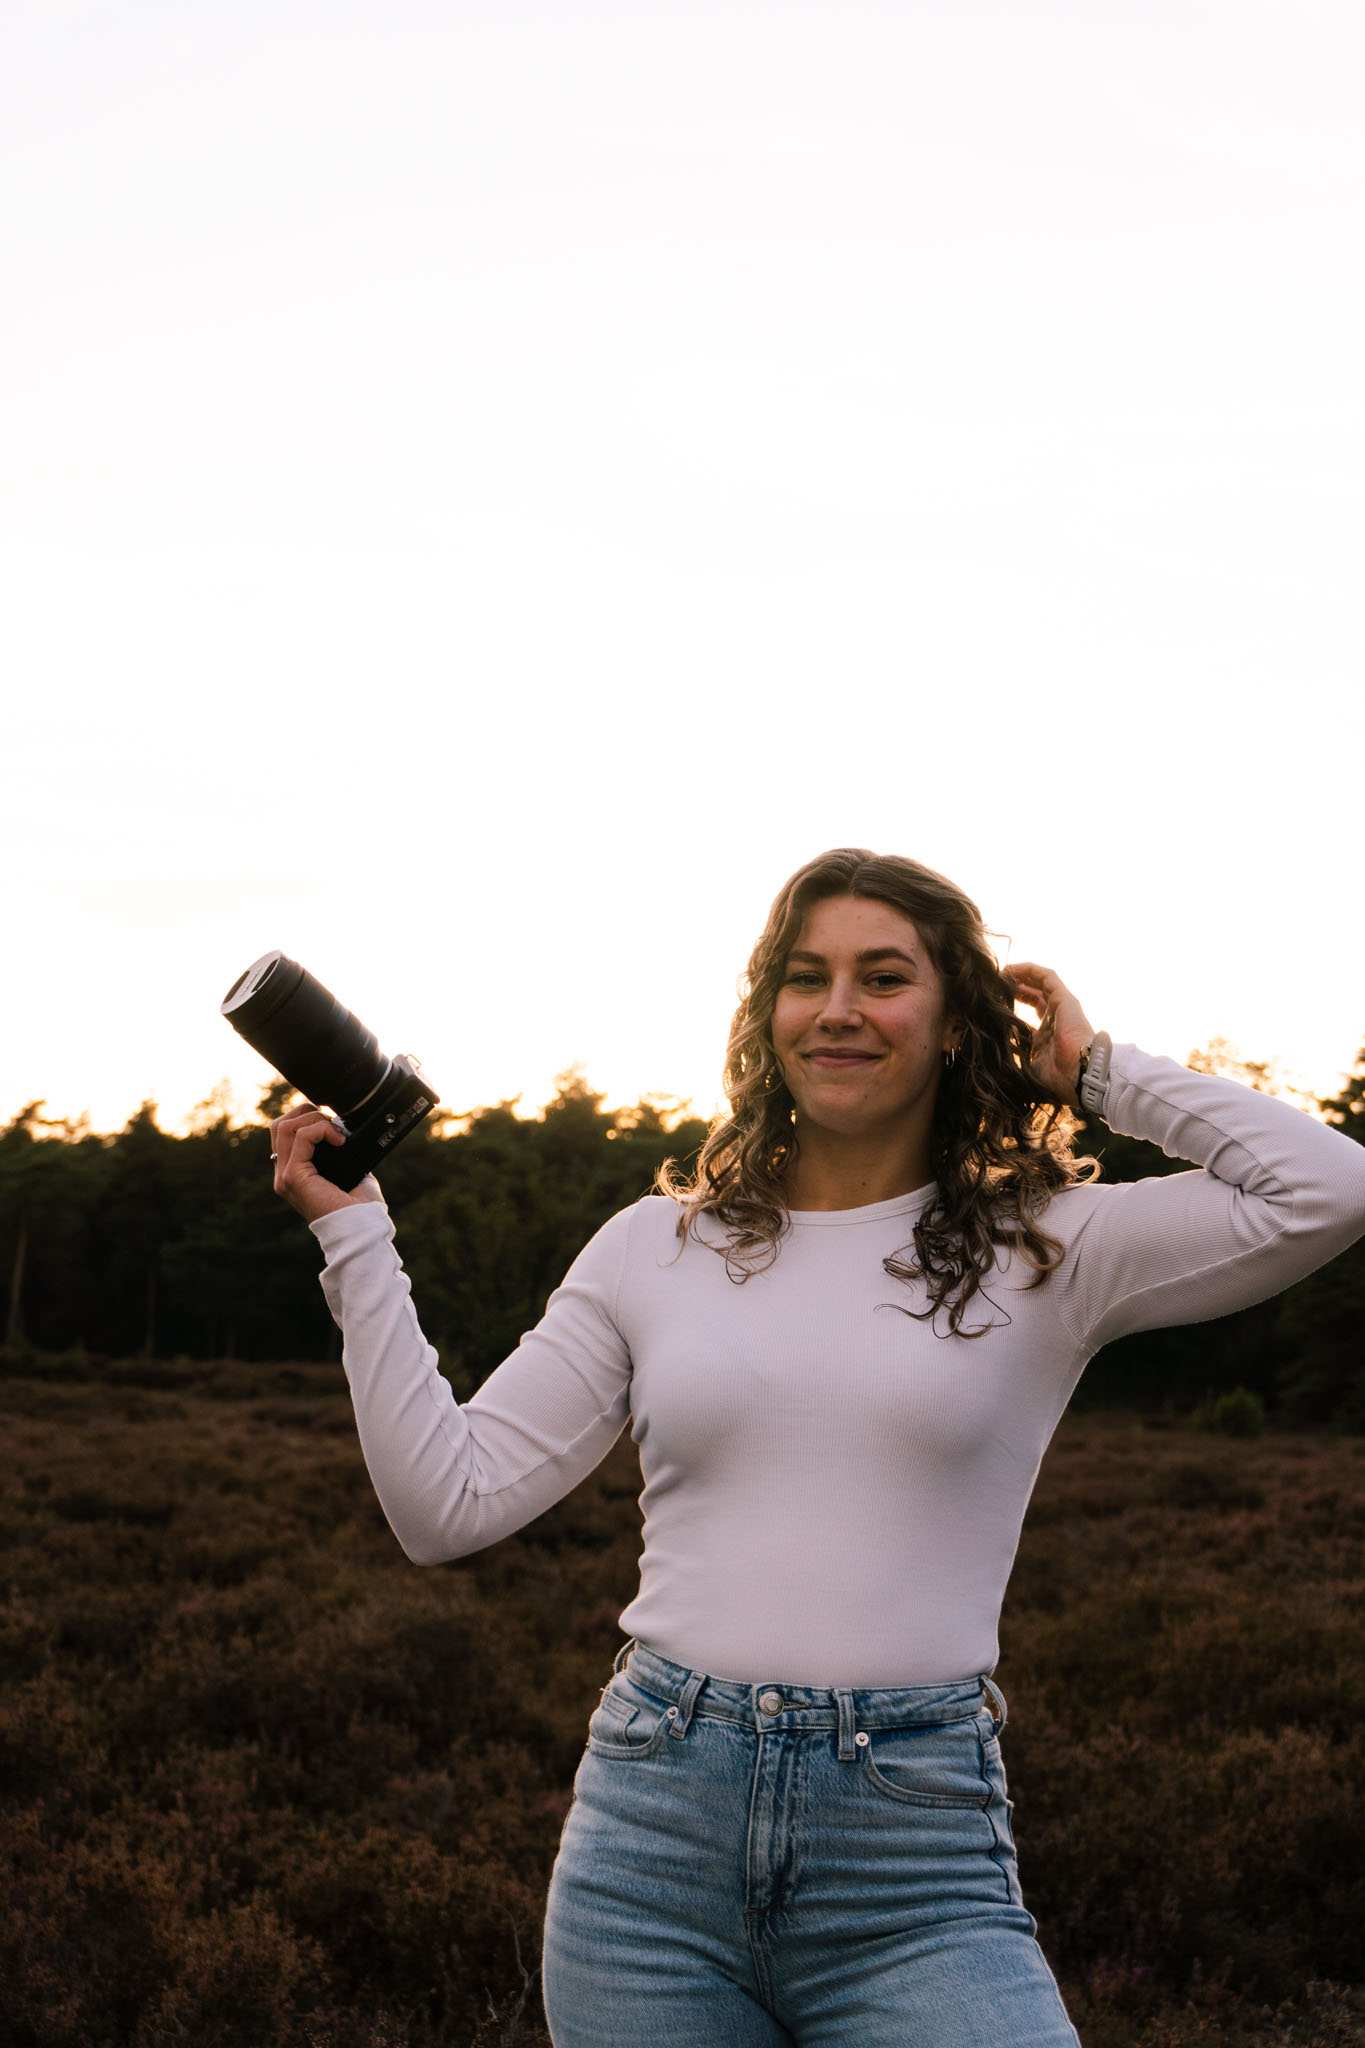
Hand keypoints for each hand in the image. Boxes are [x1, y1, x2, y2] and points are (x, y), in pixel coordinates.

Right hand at [269, 1104, 384, 1223]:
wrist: (362, 1228)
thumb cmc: (361, 1206)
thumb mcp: (349, 1172)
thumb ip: (339, 1153)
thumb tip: (343, 1131)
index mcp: (294, 1174)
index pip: (284, 1134)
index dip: (305, 1118)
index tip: (332, 1121)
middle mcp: (284, 1175)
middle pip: (279, 1126)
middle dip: (305, 1112)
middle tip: (331, 1120)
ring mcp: (285, 1176)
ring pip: (285, 1127)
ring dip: (313, 1119)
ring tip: (335, 1130)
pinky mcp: (293, 1177)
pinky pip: (300, 1137)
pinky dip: (321, 1129)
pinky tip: (339, 1139)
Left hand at [1002, 963, 1095, 1108]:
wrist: (1079, 1075)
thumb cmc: (1056, 1079)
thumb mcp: (1026, 1070)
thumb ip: (1012, 1062)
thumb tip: (989, 1062)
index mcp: (1046, 1040)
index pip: (1027, 1019)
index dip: (1010, 1010)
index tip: (991, 1006)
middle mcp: (1055, 1021)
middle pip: (1034, 997)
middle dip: (1014, 989)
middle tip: (994, 986)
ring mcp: (1061, 1009)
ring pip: (1039, 984)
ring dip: (1019, 976)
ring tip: (1000, 973)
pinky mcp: (1065, 999)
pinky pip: (1047, 976)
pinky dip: (1029, 970)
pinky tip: (1011, 969)